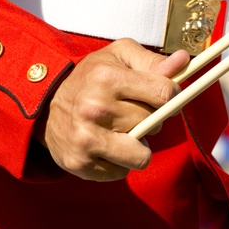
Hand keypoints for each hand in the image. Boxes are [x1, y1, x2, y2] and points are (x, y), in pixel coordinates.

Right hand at [41, 39, 189, 180]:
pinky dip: (119, 162)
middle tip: (132, 112)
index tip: (163, 95)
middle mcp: (94, 108)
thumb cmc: (90, 77)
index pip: (164, 94)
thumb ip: (152, 60)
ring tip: (123, 133)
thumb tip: (184, 61)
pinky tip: (105, 145)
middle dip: (151, 119)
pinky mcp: (80, 163)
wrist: (43, 104)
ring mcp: (86, 139)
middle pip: (154, 124)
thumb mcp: (118, 56)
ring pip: (142, 156)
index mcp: (107, 77)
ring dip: (138, 147)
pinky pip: (122, 172)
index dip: (172, 96)